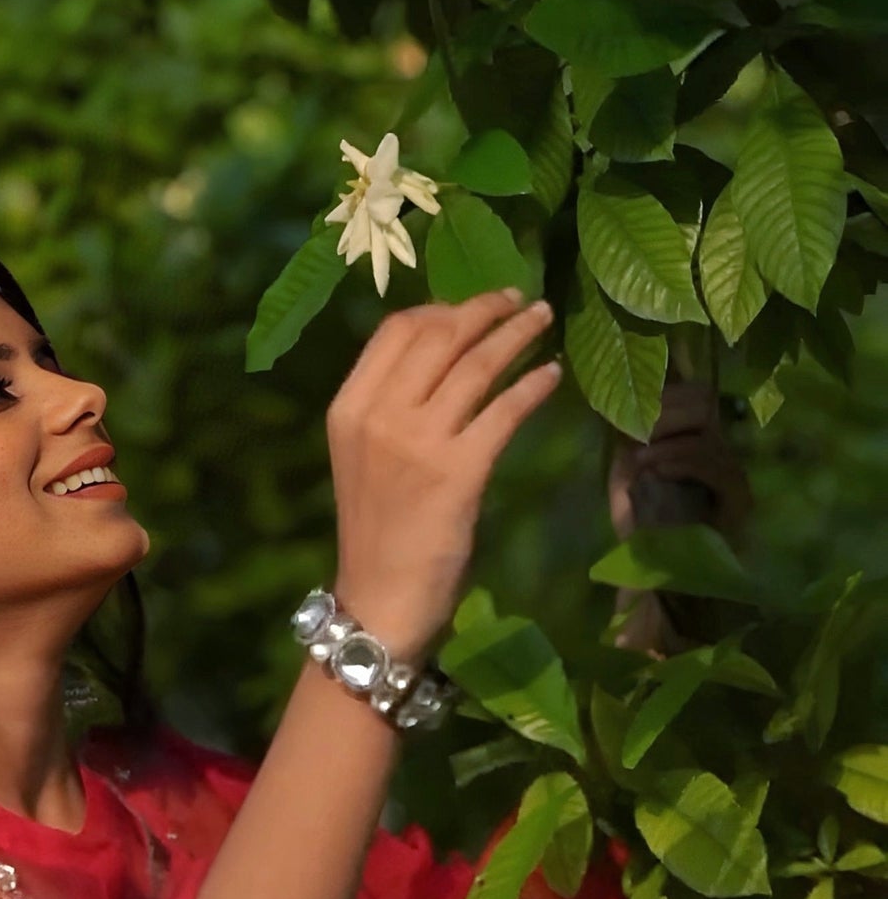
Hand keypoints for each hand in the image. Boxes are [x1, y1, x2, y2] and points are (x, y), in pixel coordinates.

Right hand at [325, 288, 560, 659]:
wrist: (379, 598)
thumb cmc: (376, 530)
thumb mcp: (363, 455)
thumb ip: (389, 405)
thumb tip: (443, 354)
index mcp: (348, 406)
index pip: (395, 330)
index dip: (440, 308)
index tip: (472, 308)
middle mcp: (379, 415)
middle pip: (439, 335)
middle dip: (485, 309)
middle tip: (520, 300)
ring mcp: (418, 442)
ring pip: (476, 365)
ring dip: (516, 334)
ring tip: (543, 319)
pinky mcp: (459, 471)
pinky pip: (504, 411)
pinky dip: (532, 385)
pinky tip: (551, 375)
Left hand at [608, 381, 752, 546]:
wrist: (653, 567)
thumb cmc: (639, 518)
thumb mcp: (628, 468)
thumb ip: (631, 433)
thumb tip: (629, 398)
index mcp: (693, 436)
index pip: (697, 392)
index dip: (667, 393)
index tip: (635, 409)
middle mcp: (718, 448)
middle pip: (704, 401)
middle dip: (666, 412)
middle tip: (638, 433)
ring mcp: (731, 472)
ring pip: (707, 433)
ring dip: (667, 442)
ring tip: (641, 460)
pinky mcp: (739, 497)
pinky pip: (714, 464)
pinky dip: (681, 462)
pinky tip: (657, 471)